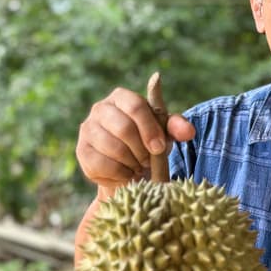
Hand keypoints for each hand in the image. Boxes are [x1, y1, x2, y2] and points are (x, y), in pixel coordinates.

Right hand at [76, 87, 195, 194]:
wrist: (128, 167)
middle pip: (123, 128)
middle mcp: (100, 108)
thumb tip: (189, 132)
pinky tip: (126, 173)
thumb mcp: (165, 133)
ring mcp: (87, 128)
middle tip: (147, 161)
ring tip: (137, 166)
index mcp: (121, 97)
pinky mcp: (81, 150)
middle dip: (141, 150)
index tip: (159, 148)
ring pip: (112, 147)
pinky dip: (119, 173)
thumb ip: (177, 129)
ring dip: (131, 162)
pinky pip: (101, 164)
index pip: (135, 106)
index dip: (150, 129)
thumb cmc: (148, 143)